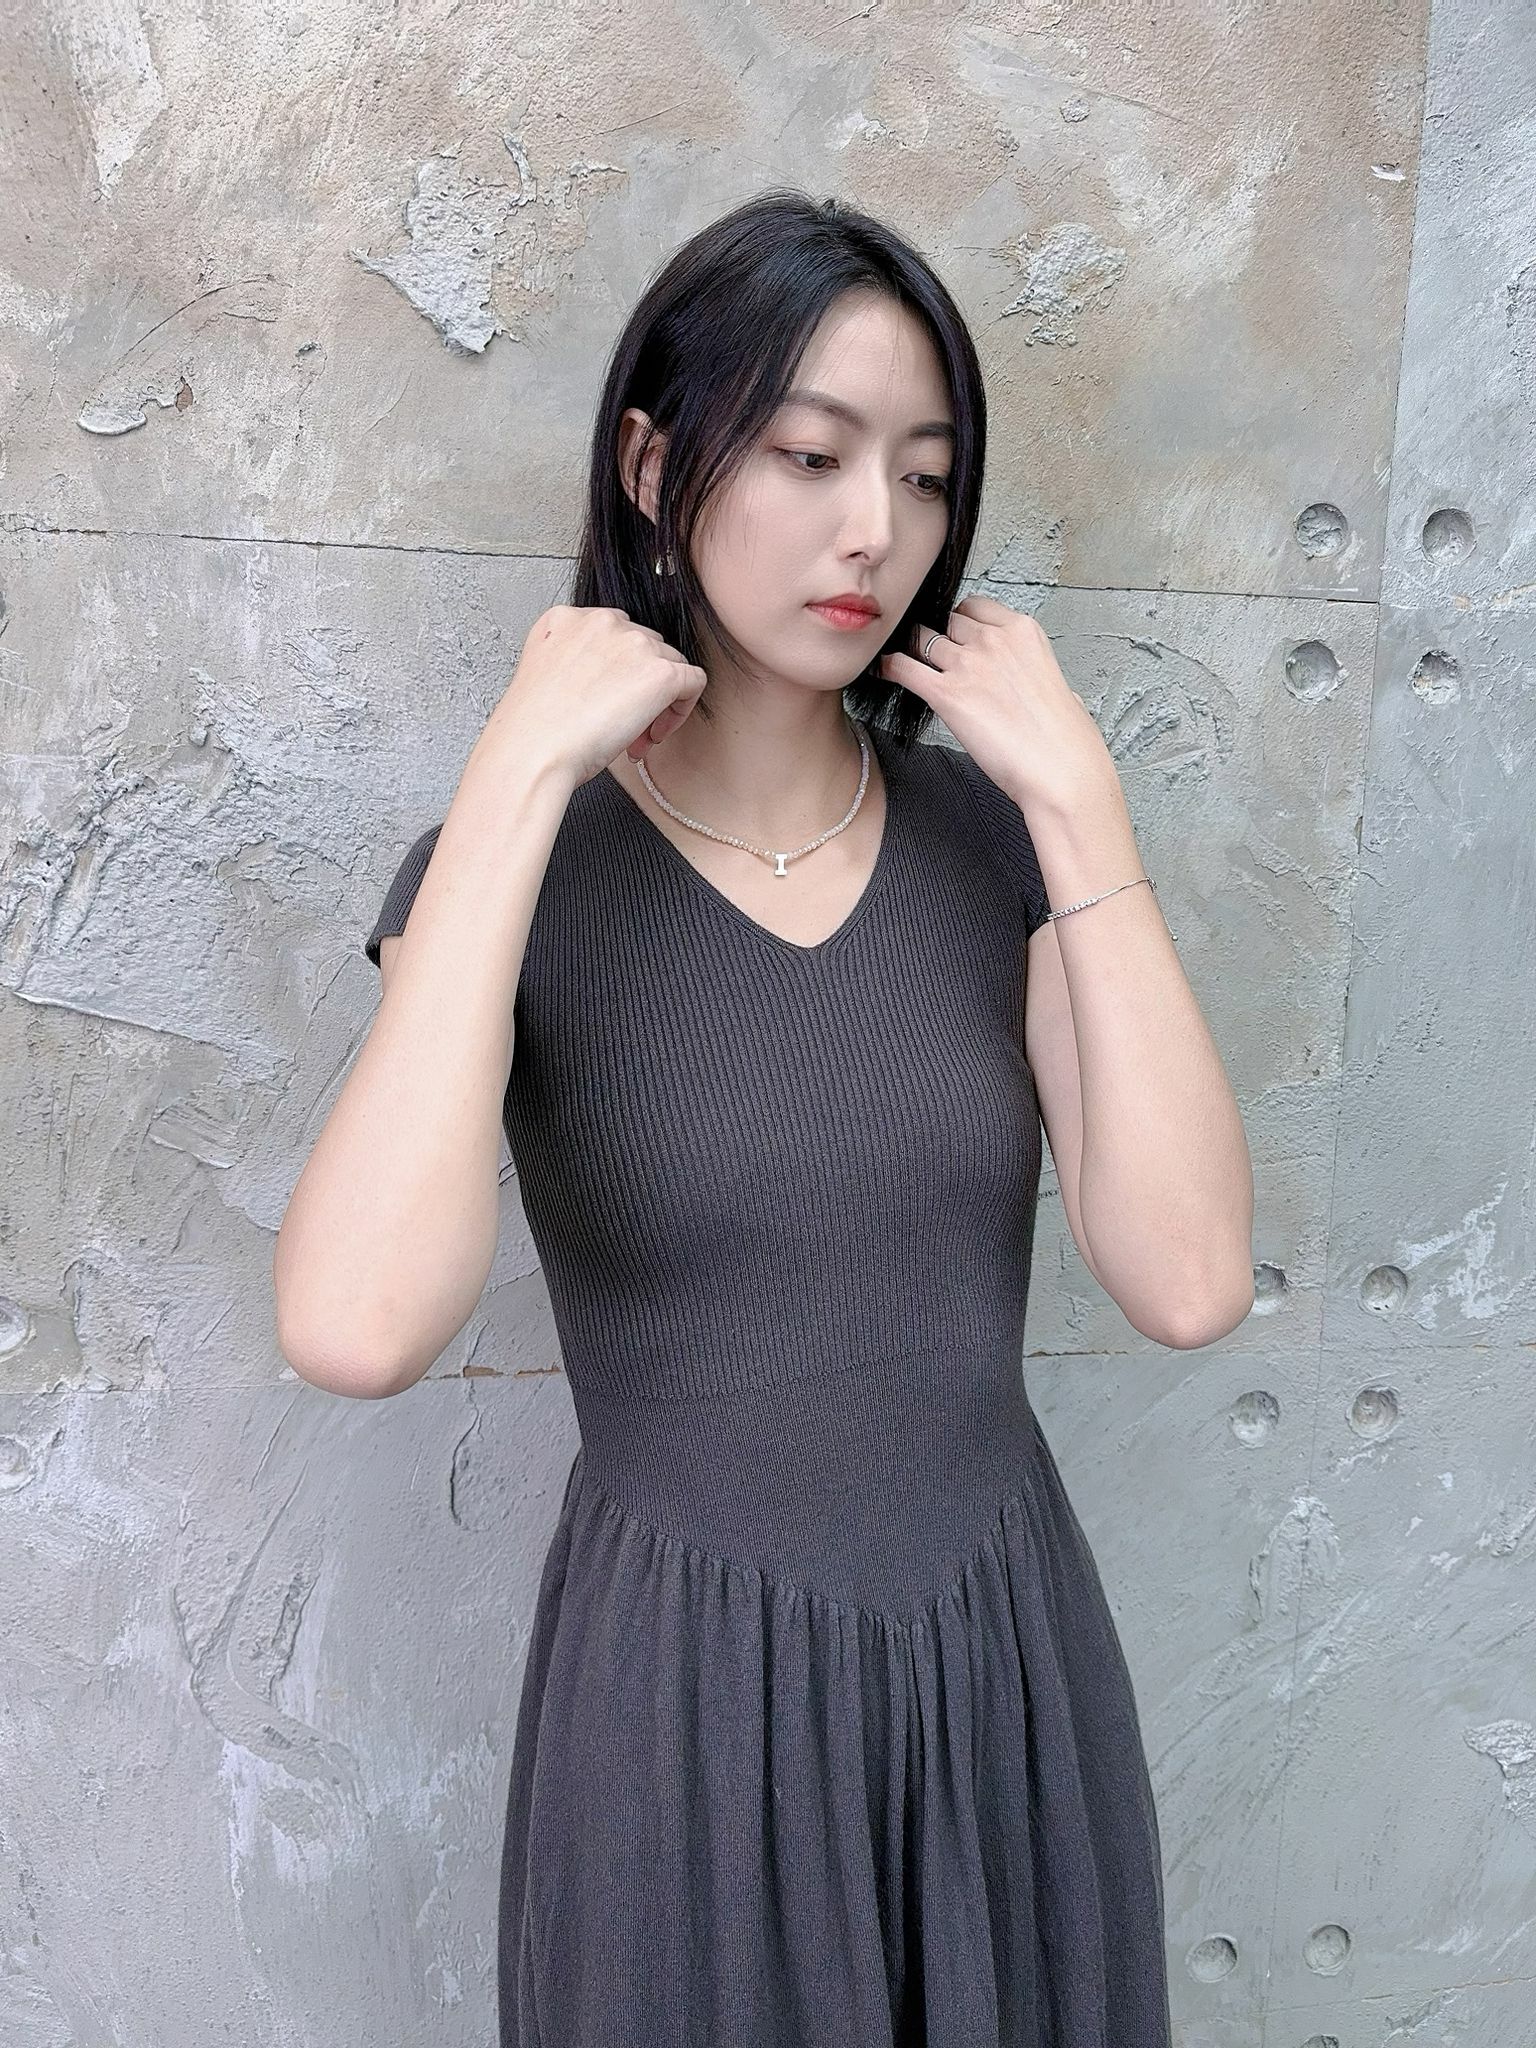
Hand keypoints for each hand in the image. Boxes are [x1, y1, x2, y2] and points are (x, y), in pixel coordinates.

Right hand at [475, 604, 707, 789]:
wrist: (533, 750)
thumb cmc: (532, 729)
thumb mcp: (545, 675)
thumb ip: (575, 663)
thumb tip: (610, 683)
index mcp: (566, 619)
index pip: (611, 637)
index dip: (615, 675)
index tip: (604, 705)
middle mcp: (603, 621)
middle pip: (643, 649)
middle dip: (637, 689)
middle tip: (621, 728)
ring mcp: (635, 644)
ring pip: (670, 664)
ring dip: (657, 703)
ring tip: (633, 738)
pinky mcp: (661, 673)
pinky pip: (693, 682)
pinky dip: (681, 711)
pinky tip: (654, 734)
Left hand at [878, 593, 1112, 810]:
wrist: (1060, 769)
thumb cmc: (1065, 739)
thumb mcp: (1061, 688)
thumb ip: (1037, 675)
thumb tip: (1033, 682)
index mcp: (1023, 632)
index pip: (975, 607)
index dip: (960, 622)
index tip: (955, 635)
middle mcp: (993, 640)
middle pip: (947, 622)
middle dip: (939, 637)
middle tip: (932, 656)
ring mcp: (968, 665)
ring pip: (922, 639)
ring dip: (913, 651)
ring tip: (904, 661)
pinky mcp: (947, 694)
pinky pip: (904, 668)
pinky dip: (890, 668)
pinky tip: (884, 671)